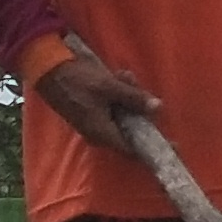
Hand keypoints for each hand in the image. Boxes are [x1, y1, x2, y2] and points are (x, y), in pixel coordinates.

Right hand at [36, 50, 160, 152]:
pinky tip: (118, 77)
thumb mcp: (109, 87)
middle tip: (133, 83)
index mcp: (102, 133)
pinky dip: (118, 95)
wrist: (47, 70)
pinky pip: (112, 110)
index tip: (174, 144)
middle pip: (130, 130)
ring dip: (127, 96)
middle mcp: (98, 135)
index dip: (154, 147)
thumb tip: (159, 108)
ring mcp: (93, 125)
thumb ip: (134, 99)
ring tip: (123, 76)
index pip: (133, 150)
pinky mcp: (91, 114)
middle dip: (138, 107)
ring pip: (122, 116)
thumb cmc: (77, 81)